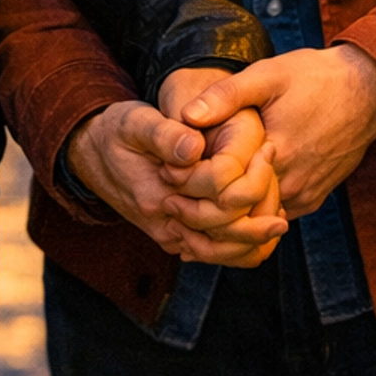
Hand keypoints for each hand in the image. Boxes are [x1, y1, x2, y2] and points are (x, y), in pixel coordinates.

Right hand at [66, 73, 286, 265]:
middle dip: (259, 217)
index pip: (218, 200)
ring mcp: (170, 235)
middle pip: (226, 236)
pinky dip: (238, 247)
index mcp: (158, 196)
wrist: (91, 154)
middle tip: (285, 200)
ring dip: (253, 241)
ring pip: (222, 254)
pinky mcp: (175, 236)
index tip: (269, 149)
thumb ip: (163, 135)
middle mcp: (165, 224)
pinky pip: (213, 253)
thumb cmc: (115, 132)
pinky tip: (257, 230)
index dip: (249, 177)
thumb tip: (194, 146)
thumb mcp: (134, 122)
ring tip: (279, 221)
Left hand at [166, 46, 375, 217]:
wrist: (370, 90)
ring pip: (257, 221)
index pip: (224, 192)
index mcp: (275, 154)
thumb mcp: (269, 75)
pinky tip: (231, 198)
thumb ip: (227, 96)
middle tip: (174, 204)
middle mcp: (292, 183)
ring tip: (195, 204)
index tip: (170, 181)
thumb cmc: (316, 77)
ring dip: (229, 215)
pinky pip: (277, 214)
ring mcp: (306, 194)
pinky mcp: (315, 197)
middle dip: (205, 211)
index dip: (194, 190)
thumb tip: (187, 116)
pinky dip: (254, 211)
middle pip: (238, 216)